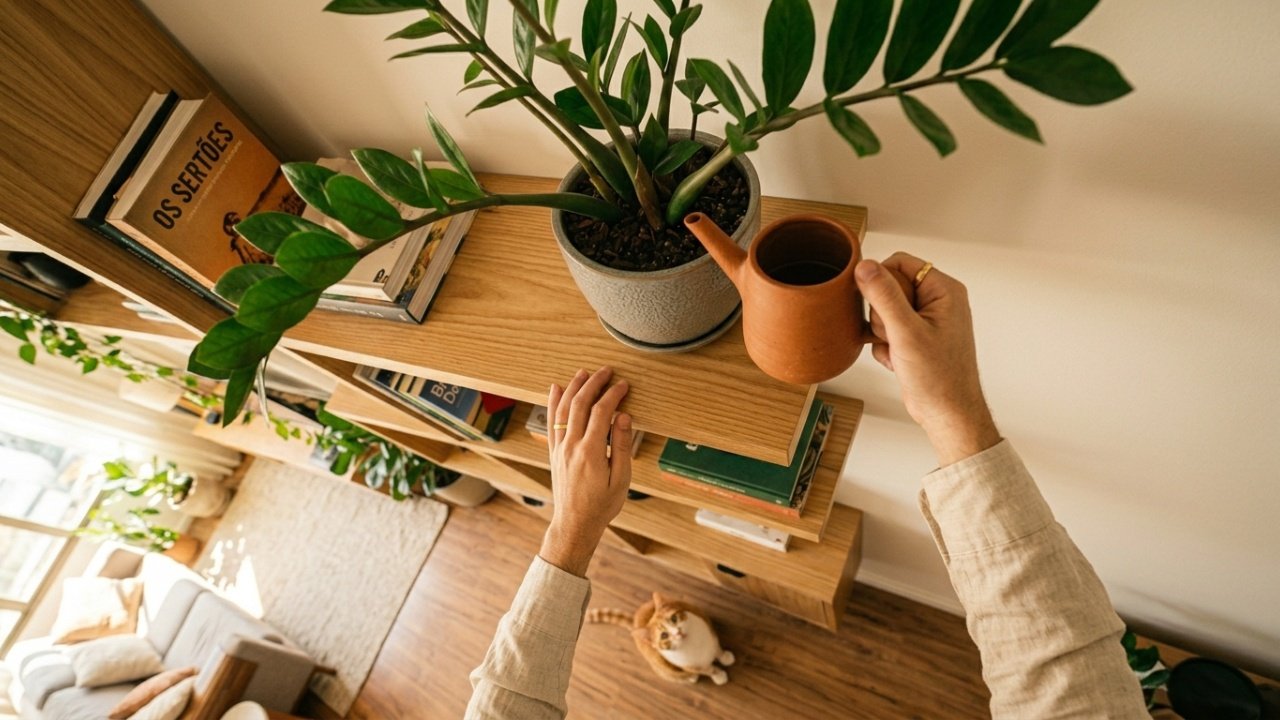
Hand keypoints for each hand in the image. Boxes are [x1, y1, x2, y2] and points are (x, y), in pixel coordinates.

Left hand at [539, 367, 632, 575]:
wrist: (575, 523)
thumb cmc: (602, 505)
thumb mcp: (621, 479)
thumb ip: (622, 446)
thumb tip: (624, 417)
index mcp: (591, 452)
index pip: (601, 413)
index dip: (613, 395)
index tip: (623, 385)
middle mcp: (571, 446)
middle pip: (580, 405)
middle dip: (594, 384)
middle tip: (606, 371)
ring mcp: (560, 448)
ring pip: (563, 409)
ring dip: (573, 388)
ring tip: (583, 373)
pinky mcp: (554, 452)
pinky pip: (551, 422)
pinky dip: (553, 403)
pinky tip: (556, 389)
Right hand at [855, 254, 1000, 466]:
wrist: (947, 414)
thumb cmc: (939, 378)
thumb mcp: (906, 333)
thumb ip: (885, 296)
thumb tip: (865, 266)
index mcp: (944, 291)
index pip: (900, 263)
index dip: (881, 283)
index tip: (876, 306)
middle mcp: (938, 301)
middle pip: (890, 286)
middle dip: (882, 314)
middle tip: (893, 335)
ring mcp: (927, 320)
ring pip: (885, 310)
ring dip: (882, 332)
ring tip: (897, 351)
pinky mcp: (917, 337)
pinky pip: (888, 329)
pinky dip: (885, 345)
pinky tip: (897, 360)